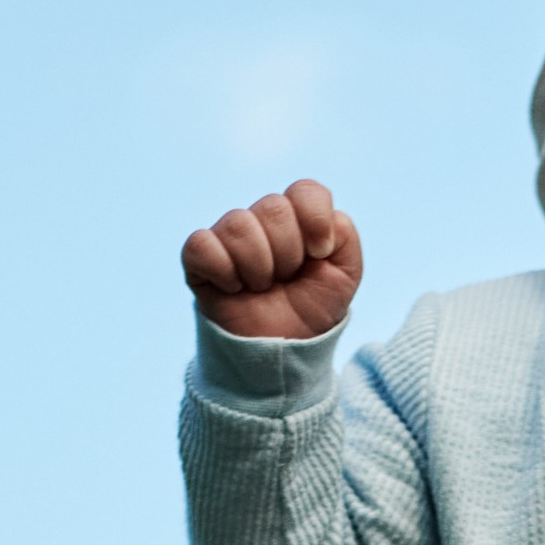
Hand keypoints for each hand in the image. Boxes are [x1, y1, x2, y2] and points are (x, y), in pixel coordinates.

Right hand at [182, 177, 362, 339]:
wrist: (282, 353)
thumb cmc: (310, 311)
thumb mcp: (345, 276)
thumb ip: (345, 236)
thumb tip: (323, 218)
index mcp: (297, 219)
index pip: (305, 190)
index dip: (315, 219)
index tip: (319, 254)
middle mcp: (261, 221)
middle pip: (274, 208)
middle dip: (288, 252)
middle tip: (286, 279)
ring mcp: (228, 237)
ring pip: (238, 224)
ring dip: (258, 266)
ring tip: (261, 287)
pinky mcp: (199, 258)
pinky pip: (201, 244)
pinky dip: (223, 270)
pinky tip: (233, 288)